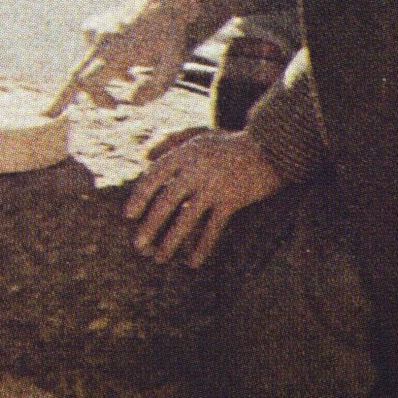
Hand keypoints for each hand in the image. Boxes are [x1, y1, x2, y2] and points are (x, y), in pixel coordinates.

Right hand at [71, 0, 199, 108]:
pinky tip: (124, 62)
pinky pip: (90, 54)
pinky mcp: (90, 27)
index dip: (65, 98)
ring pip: (87, 69)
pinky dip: (104, 64)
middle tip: (115, 105)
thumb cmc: (168, 35)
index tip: (68, 113)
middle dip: (94, 95)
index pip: (85, 80)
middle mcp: (99, 42)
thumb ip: (155, 89)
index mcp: (116, 51)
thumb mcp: (173, 65)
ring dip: (106, 79)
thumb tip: (132, 100)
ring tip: (130, 77)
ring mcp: (92, 32)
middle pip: (77, 78)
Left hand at [124, 128, 284, 267]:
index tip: (128, 215)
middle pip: (167, 200)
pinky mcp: (232, 201)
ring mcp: (214, 186)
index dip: (140, 195)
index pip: (155, 175)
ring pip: (187, 218)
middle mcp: (197, 170)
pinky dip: (202, 247)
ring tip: (158, 258)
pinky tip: (193, 262)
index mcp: (186, 153)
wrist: (269, 147)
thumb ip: (171, 141)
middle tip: (137, 244)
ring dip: (171, 241)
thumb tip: (145, 155)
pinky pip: (213, 228)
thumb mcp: (199, 134)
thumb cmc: (230, 143)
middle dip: (151, 224)